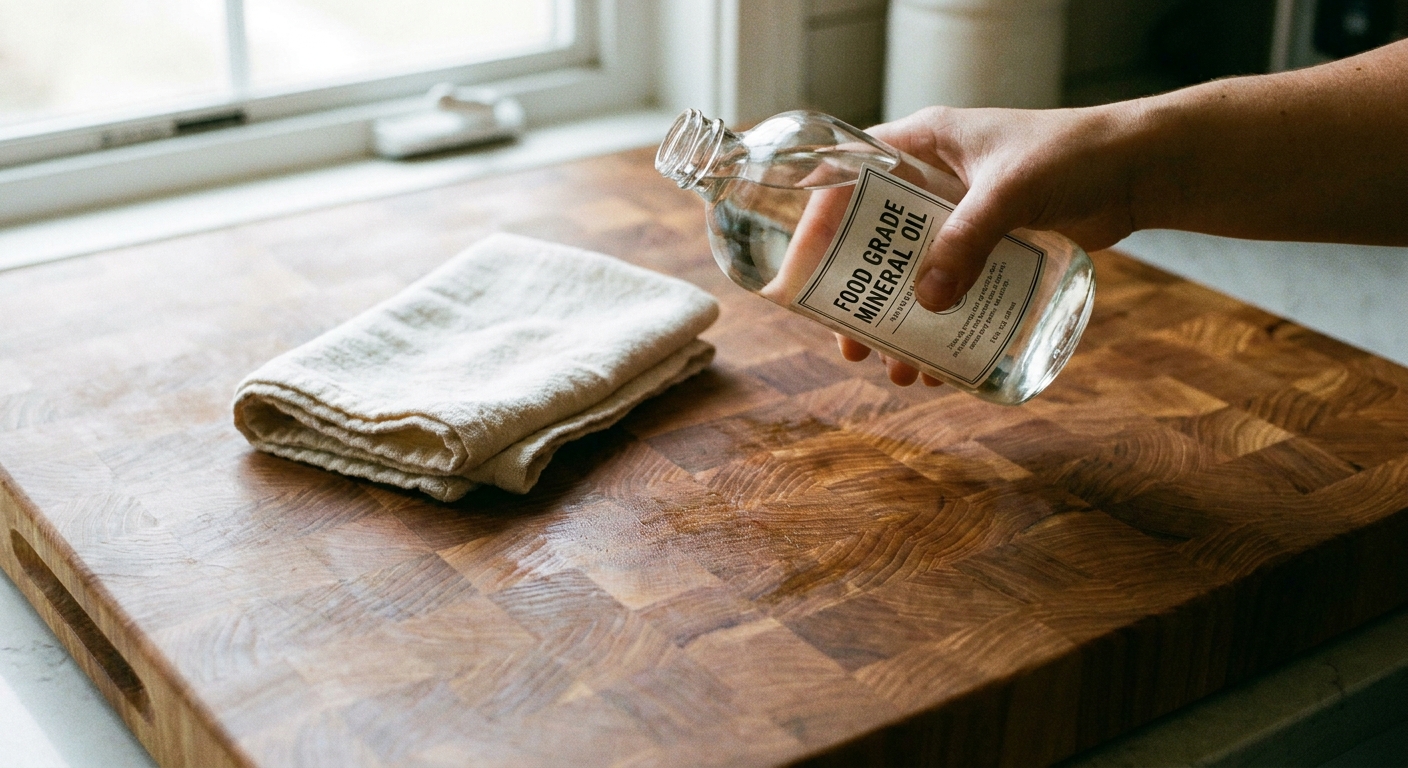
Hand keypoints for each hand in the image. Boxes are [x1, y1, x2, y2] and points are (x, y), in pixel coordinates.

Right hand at [838, 102, 1146, 385]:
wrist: (1142, 167)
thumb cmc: (1076, 154)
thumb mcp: (1011, 190)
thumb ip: (968, 240)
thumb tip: (927, 304)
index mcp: (922, 145)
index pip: (847, 181)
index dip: (817, 228)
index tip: (804, 279)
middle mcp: (932, 182)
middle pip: (872, 245)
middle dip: (858, 301)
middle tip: (852, 347)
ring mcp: (961, 218)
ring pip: (911, 277)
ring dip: (900, 326)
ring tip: (900, 371)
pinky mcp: (991, 248)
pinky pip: (952, 292)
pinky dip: (942, 328)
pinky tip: (943, 364)